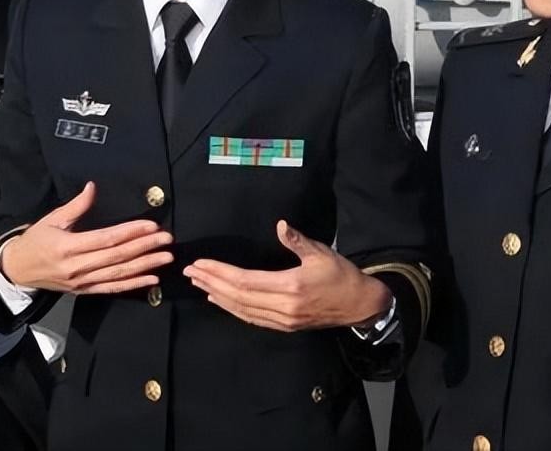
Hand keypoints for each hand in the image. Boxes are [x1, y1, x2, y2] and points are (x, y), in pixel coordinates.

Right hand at [0, 182, 173, 294]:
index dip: (130, 232)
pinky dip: (133, 285)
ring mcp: (81, 282)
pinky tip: (151, 279)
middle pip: (117, 257)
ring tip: (165, 258)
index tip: (151, 225)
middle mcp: (77, 267)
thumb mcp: (52, 219)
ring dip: (145, 266)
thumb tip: (93, 187)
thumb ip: (76, 205)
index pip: (106, 239)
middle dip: (144, 247)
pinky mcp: (84, 291)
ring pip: (118, 274)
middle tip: (166, 239)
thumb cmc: (35, 241)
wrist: (18, 270)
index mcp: (68, 247)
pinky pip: (112, 288)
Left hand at [183, 220, 392, 331]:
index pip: (245, 280)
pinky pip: (252, 318)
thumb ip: (298, 241)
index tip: (201, 264)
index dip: (220, 272)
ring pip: (242, 310)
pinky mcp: (285, 326)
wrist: (360, 305)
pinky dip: (232, 309)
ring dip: (217, 296)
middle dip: (211, 283)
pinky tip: (220, 301)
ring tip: (199, 284)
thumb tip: (281, 225)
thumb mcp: (322, 253)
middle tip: (190, 272)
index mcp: (290, 286)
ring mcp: (283, 320)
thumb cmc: (341, 275)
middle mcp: (283, 307)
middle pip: (237, 296)